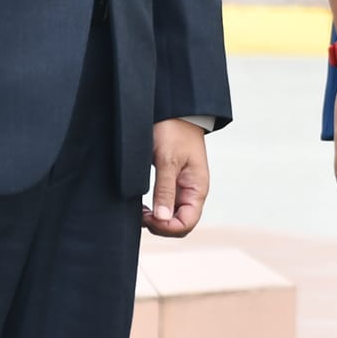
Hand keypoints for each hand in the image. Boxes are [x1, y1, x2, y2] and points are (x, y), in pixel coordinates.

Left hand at [143, 120, 209, 236]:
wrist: (174, 110)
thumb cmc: (174, 130)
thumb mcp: (167, 160)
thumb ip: (165, 189)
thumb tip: (162, 219)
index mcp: (196, 189)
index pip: (186, 223)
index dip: (166, 227)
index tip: (147, 216)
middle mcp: (191, 192)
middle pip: (179, 224)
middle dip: (160, 225)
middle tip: (141, 213)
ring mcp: (182, 188)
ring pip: (171, 215)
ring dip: (156, 218)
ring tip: (140, 209)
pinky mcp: (172, 181)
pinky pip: (166, 203)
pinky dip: (155, 208)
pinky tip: (142, 203)